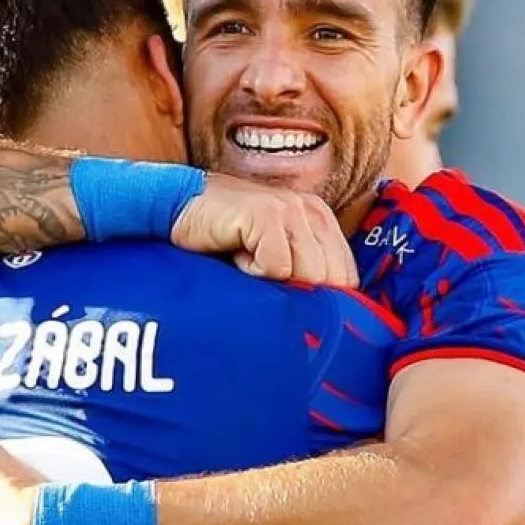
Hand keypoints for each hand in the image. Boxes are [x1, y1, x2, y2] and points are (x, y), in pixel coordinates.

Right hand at [169, 174, 357, 286]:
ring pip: (308, 274)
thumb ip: (301, 270)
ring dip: (272, 280)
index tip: (291, 300)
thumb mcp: (273, 253)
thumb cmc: (224, 238)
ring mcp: (290, 208)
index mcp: (321, 218)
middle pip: (330, 279)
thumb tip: (324, 317)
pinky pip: (277, 266)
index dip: (323, 298)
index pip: (346, 275)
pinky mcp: (266, 213)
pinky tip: (236, 253)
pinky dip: (252, 271)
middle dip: (297, 290)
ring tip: (247, 260)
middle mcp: (311, 210)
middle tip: (262, 275)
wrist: (178, 207)